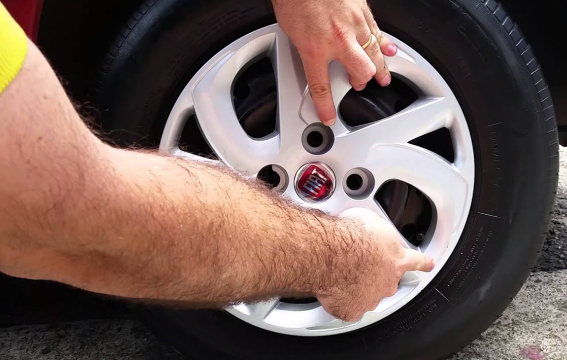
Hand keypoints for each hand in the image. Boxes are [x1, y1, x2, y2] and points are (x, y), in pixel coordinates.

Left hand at [272, 0, 397, 125]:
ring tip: (384, 77)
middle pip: (359, 71)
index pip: (321, 86)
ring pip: (373, 52)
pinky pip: (377, 31)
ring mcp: (353, 24)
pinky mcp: (362, 10)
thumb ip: (302, 45)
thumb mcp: (289, 28)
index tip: (328, 116)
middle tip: (360, 86)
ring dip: (380, 67)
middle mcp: (338, 40)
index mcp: (314, 49)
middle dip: (362, 81)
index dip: (326, 106)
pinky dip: (384, 42)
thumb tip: (307, 52)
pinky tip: (390, 49)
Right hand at [316, 208, 433, 321]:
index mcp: (396, 260)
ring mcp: (370, 299)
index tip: (428, 265)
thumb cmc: (350, 237)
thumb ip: (378, 232)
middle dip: (375, 273)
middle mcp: (387, 283)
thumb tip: (375, 228)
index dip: (422, 263)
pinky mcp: (352, 310)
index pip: (416, 261)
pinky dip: (342, 301)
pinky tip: (335, 288)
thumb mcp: (372, 221)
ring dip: (357, 286)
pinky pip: (348, 308)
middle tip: (357, 261)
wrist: (331, 254)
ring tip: (341, 272)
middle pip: (387, 281)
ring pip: (367, 295)